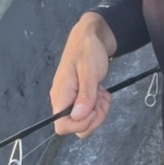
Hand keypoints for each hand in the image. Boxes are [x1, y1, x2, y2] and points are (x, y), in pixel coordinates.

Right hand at [51, 13, 116, 138]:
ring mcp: (71, 100)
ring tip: (102, 92)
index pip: (62, 126)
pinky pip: (90, 111)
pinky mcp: (79, 97)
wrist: (89, 37)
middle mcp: (63, 101)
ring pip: (86, 120)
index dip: (80, 124)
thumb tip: (78, 117)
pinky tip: (101, 90)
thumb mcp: (89, 71)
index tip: (93, 109)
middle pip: (76, 127)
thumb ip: (85, 95)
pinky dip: (99, 104)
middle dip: (94, 118)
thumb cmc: (87, 50)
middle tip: (101, 99)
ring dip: (99, 110)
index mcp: (60, 95)